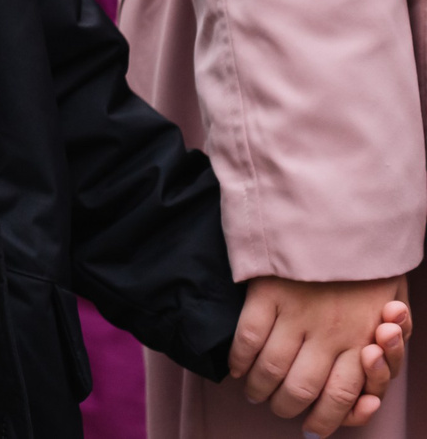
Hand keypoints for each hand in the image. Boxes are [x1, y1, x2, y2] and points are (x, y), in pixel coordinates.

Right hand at [231, 276, 410, 433]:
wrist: (346, 213)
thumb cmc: (372, 265)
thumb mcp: (394, 310)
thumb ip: (383, 349)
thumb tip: (368, 389)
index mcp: (363, 340)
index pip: (343, 398)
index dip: (324, 420)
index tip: (311, 426)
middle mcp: (330, 333)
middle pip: (301, 390)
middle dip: (286, 407)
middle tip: (277, 407)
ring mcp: (295, 313)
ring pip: (270, 369)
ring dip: (257, 388)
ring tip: (253, 391)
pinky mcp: (266, 292)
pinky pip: (247, 336)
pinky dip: (238, 358)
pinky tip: (236, 366)